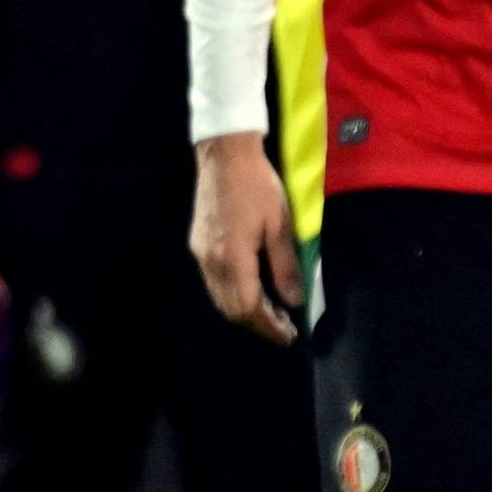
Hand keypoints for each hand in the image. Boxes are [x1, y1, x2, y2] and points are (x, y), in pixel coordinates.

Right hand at [190, 133, 300, 344]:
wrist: (224, 155)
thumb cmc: (257, 186)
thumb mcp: (281, 225)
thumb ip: (286, 266)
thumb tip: (294, 300)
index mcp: (233, 258)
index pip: (248, 308)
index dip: (268, 327)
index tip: (288, 336)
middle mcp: (211, 262)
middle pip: (230, 309)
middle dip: (257, 323)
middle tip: (284, 326)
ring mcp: (201, 253)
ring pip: (219, 297)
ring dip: (244, 309)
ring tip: (272, 309)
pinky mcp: (198, 244)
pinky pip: (213, 282)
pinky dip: (233, 293)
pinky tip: (252, 286)